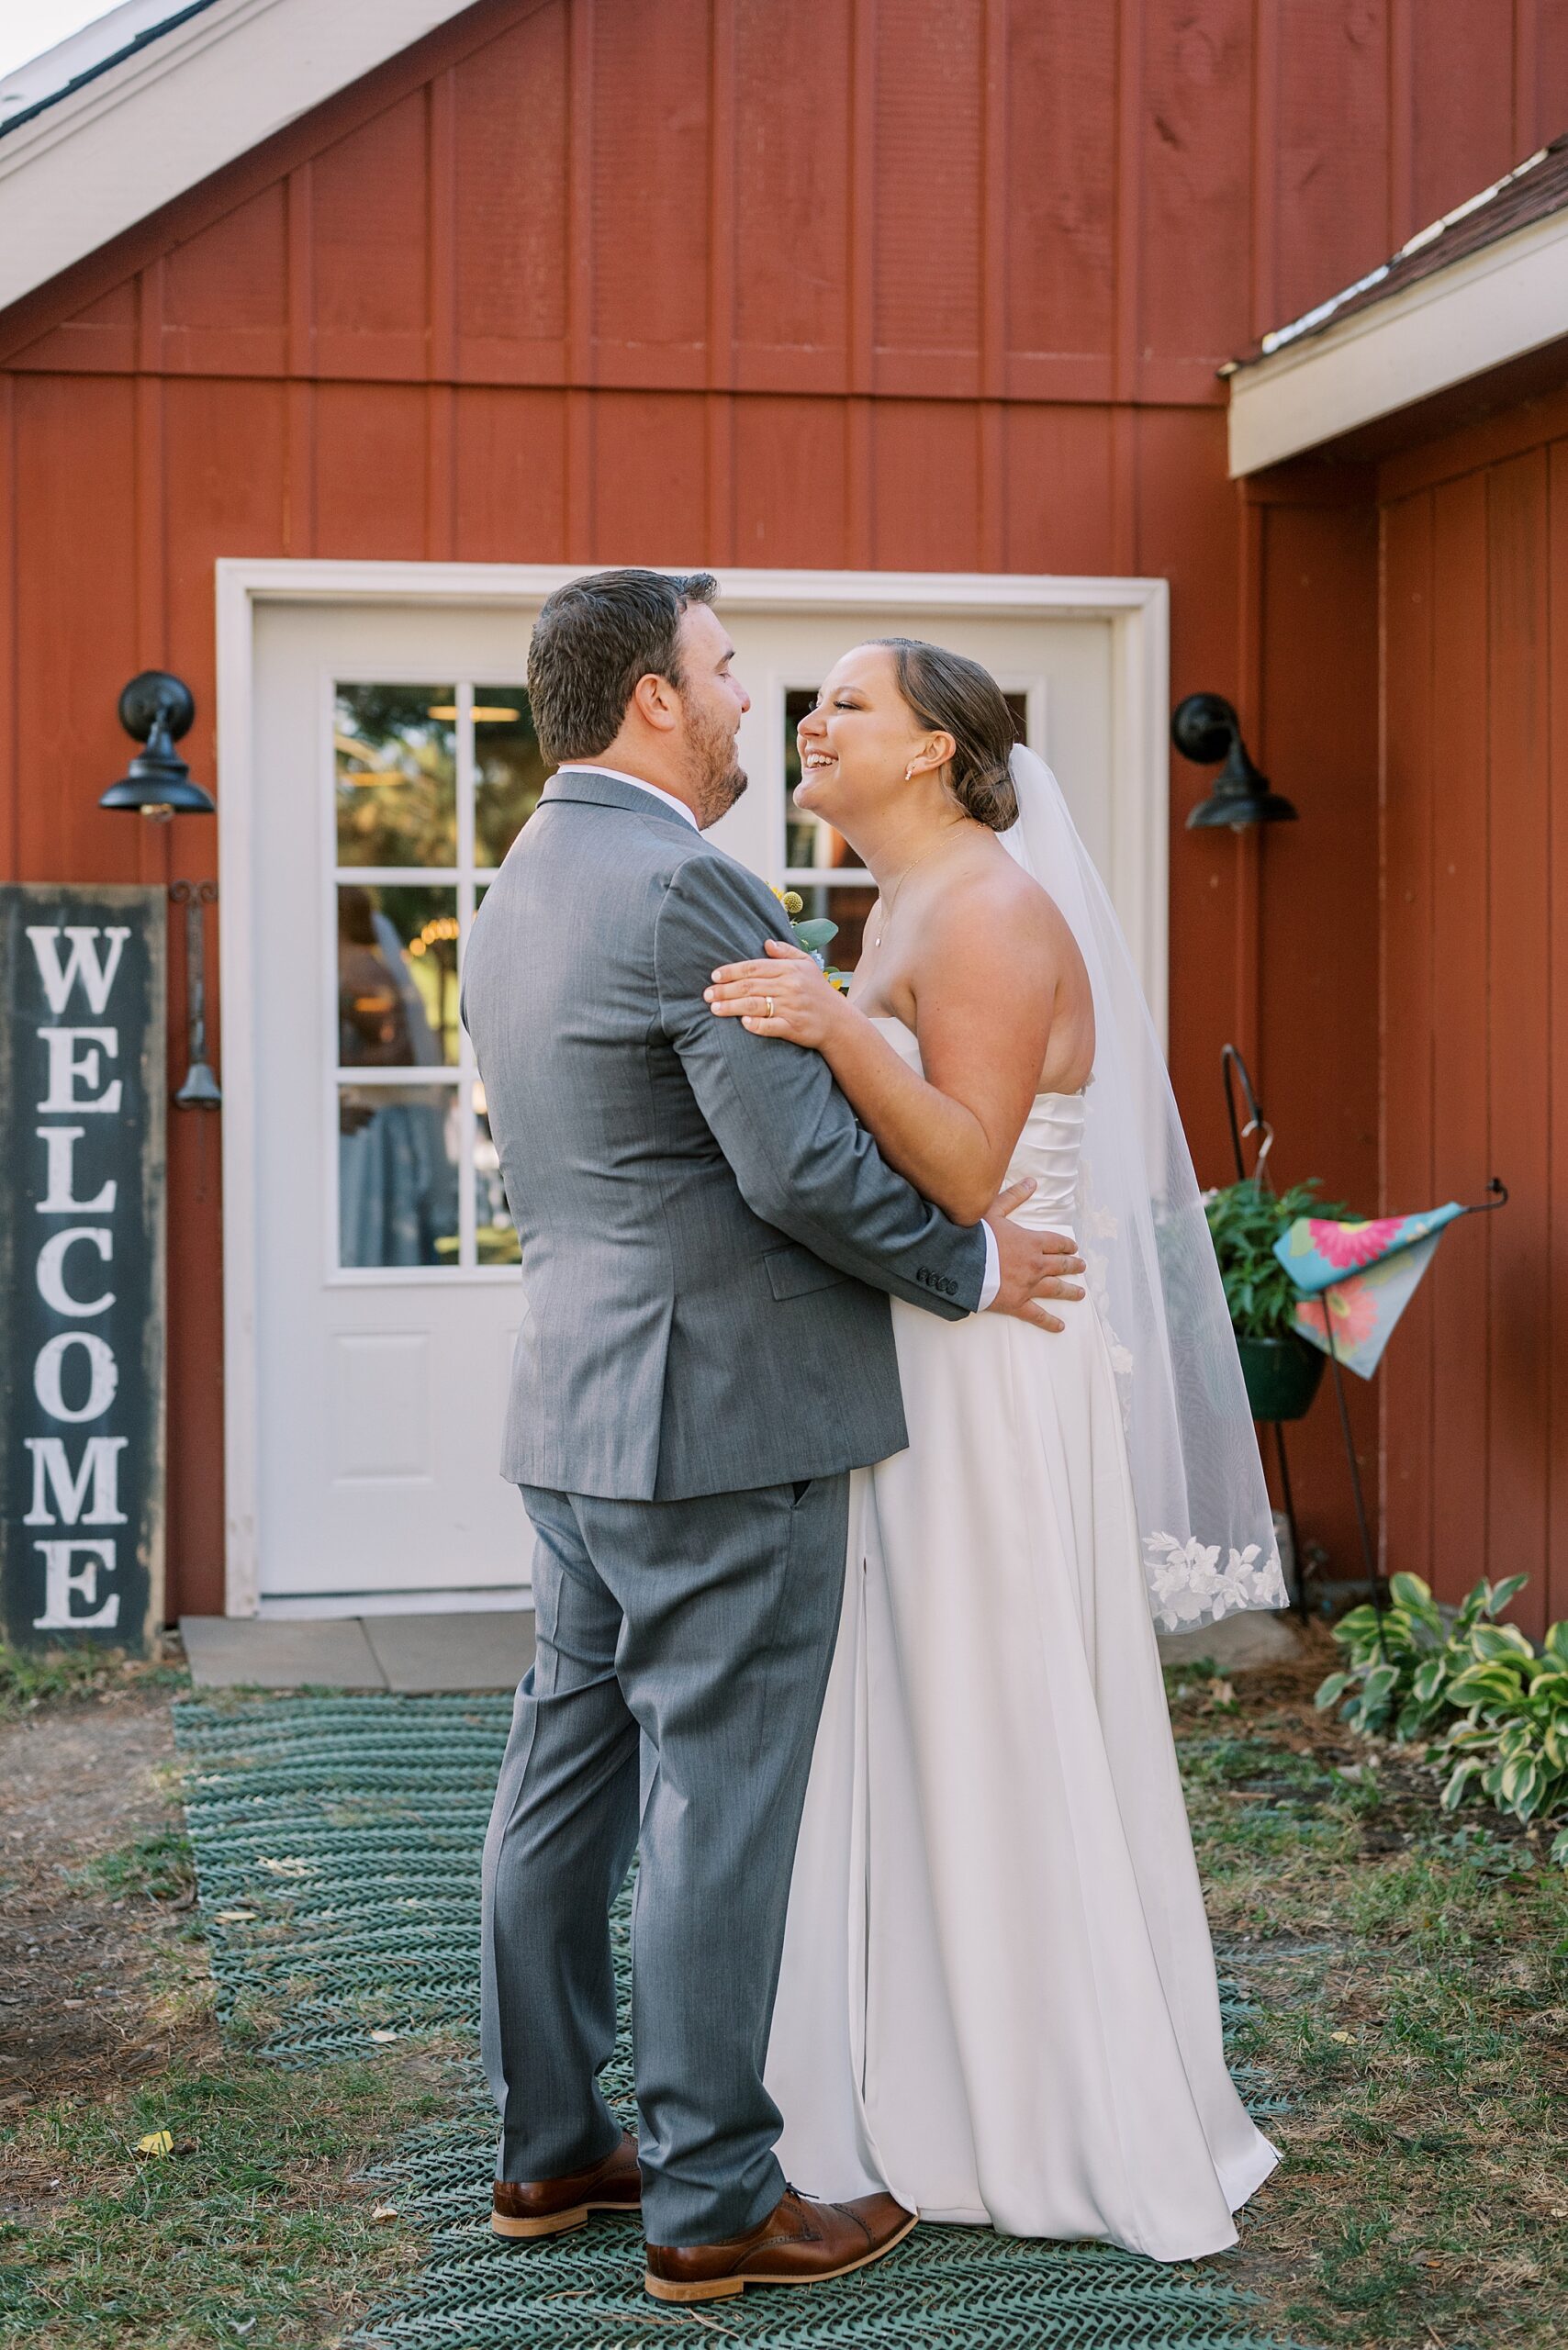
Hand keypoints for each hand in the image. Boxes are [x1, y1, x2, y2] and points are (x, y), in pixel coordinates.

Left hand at [705, 936, 846, 1048]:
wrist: (839, 1022)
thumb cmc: (819, 992)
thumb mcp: (808, 965)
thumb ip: (786, 952)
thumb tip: (766, 942)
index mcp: (790, 970)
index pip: (754, 967)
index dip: (732, 971)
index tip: (714, 976)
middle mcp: (790, 987)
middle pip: (750, 986)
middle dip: (724, 990)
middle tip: (706, 994)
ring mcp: (792, 1008)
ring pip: (755, 1006)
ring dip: (731, 1007)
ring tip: (714, 1008)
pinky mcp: (794, 1027)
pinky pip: (771, 1026)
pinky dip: (755, 1025)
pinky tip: (742, 1024)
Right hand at [984, 1180, 1085, 1331]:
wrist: (960, 1263)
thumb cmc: (975, 1236)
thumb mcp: (993, 1210)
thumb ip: (1013, 1197)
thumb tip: (1031, 1181)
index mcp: (1031, 1241)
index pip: (1057, 1242)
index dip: (1067, 1244)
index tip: (1074, 1247)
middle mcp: (1035, 1264)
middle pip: (1061, 1265)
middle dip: (1073, 1265)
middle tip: (1081, 1266)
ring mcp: (1028, 1285)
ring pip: (1055, 1288)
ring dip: (1070, 1291)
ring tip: (1080, 1294)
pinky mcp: (1017, 1303)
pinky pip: (1038, 1314)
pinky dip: (1050, 1322)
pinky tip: (1061, 1327)